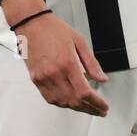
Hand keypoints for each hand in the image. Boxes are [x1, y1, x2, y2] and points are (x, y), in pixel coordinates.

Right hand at [2, 0, 109, 114]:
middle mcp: (54, 74)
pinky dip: (62, 103)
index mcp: (67, 63)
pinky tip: (70, 102)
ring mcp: (43, 78)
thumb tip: (102, 79)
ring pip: (61, 102)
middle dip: (89, 109)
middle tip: (99, 111)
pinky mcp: (35, 80)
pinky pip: (50, 98)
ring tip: (88, 108)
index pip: (84, 92)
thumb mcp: (80, 42)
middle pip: (74, 100)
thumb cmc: (55, 30)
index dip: (96, 103)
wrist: (32, 25)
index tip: (104, 107)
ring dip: (76, 108)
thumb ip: (92, 63)